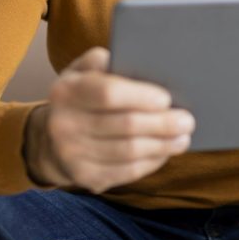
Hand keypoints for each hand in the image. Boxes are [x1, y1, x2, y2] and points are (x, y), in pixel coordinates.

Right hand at [23, 47, 194, 193]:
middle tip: (187, 120)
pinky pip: (126, 172)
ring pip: (129, 152)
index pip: (108, 94)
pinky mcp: (85, 178)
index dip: (141, 97)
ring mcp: (72, 155)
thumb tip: (139, 61)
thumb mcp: (83, 71)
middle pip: (125, 126)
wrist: (51, 139)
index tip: (167, 99)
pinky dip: (151, 162)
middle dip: (162, 124)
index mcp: (66, 91)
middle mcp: (64, 125)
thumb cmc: (82, 96)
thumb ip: (103, 61)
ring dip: (162, 145)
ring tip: (183, 137)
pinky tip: (165, 152)